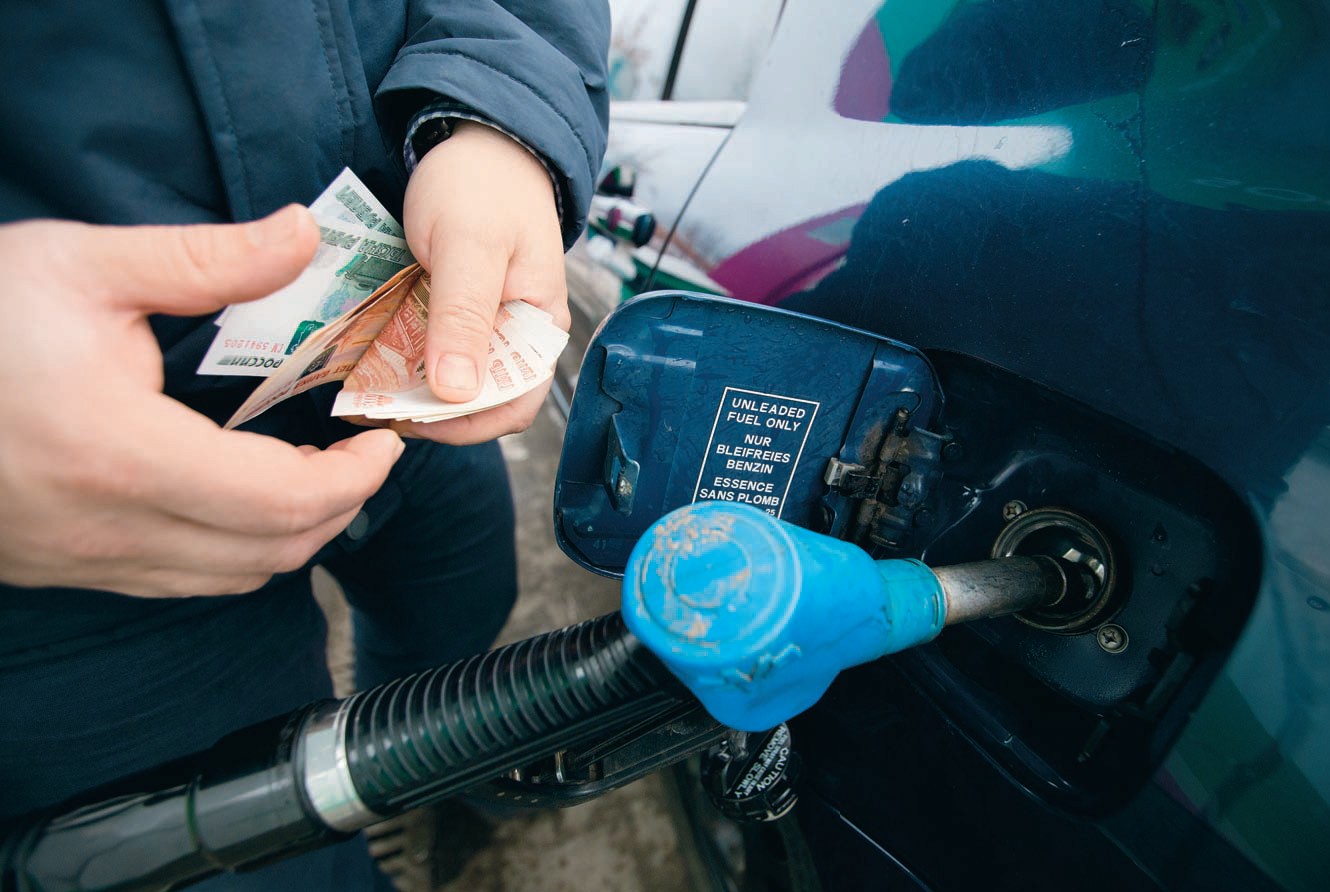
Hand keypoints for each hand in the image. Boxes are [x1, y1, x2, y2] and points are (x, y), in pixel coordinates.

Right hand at [0, 208, 404, 597]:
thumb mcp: (80, 265)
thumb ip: (205, 259)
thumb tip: (304, 233)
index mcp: (125, 454)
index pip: (286, 502)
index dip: (356, 478)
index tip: (381, 438)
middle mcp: (110, 526)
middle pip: (273, 552)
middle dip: (342, 507)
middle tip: (361, 454)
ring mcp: (84, 558)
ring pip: (232, 579)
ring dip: (294, 535)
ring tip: (318, 475)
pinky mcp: (65, 566)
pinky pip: (181, 581)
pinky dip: (237, 552)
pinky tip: (243, 501)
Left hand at [400, 120, 567, 443]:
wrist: (476, 140)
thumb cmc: (482, 186)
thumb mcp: (470, 247)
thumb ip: (464, 318)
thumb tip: (455, 395)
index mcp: (540, 330)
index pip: (511, 405)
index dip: (463, 423)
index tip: (406, 417)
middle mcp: (516, 338)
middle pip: (478, 402)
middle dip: (429, 412)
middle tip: (373, 405)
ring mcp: (484, 327)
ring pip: (451, 383)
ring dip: (411, 391)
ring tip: (366, 387)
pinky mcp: (455, 315)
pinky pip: (432, 355)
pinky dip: (404, 363)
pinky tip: (373, 358)